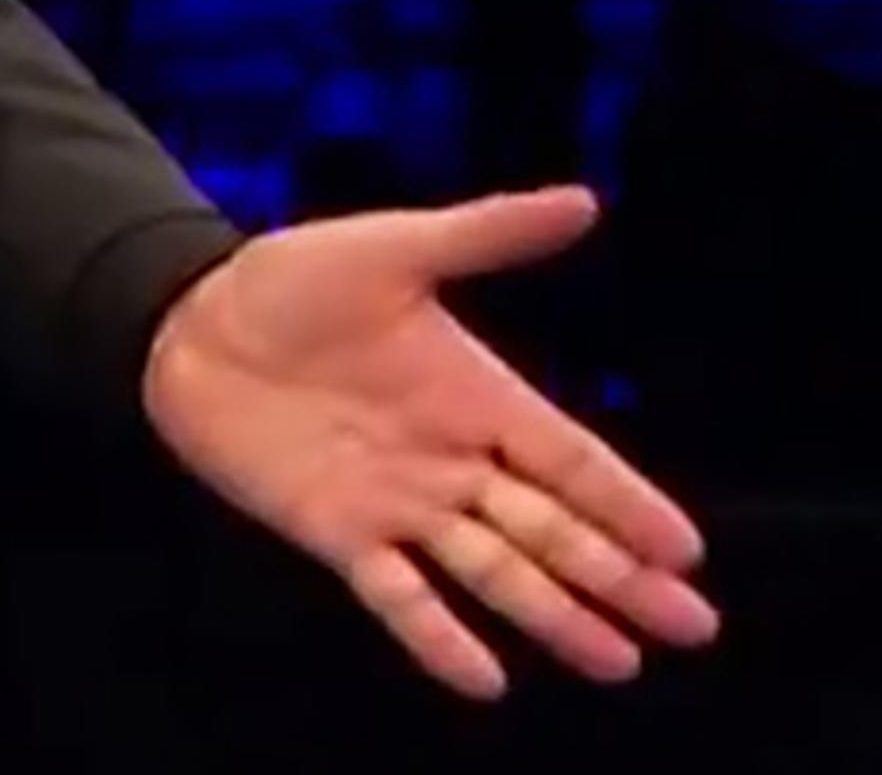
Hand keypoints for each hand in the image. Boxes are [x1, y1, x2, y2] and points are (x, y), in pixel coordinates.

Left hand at [141, 183, 720, 698]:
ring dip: (556, 617)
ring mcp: (398, 503)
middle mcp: (451, 461)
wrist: (188, 321)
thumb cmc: (290, 281)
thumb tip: (584, 199)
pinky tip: (487, 682)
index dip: (628, 504)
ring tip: (620, 662)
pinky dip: (438, 638)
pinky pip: (398, 595)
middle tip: (692, 627)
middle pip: (553, 529)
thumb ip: (487, 231)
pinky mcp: (338, 532)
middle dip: (622, 578)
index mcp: (478, 396)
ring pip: (494, 570)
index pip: (573, 460)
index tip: (688, 552)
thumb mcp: (394, 248)